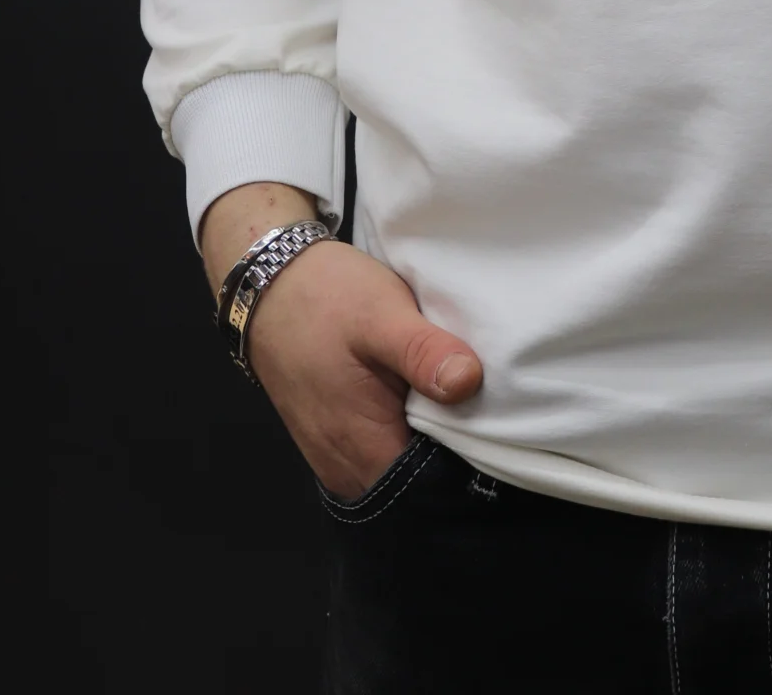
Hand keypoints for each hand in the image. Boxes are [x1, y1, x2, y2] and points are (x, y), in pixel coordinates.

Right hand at [201, 182, 482, 498]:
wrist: (270, 281)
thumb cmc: (327, 298)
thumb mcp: (382, 314)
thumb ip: (422, 352)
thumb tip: (467, 383)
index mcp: (364, 449)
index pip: (433, 488)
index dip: (470, 464)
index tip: (501, 431)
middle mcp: (347, 468)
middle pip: (418, 484)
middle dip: (453, 454)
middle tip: (489, 412)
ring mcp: (336, 456)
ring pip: (399, 467)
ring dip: (429, 441)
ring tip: (462, 403)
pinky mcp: (333, 438)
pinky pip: (380, 452)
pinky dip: (405, 431)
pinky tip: (425, 399)